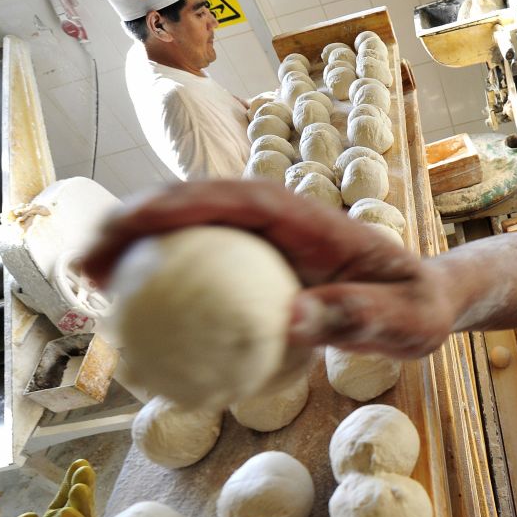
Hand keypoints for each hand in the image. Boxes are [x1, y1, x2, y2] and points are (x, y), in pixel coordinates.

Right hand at [82, 180, 457, 357]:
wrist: (427, 302)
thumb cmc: (417, 307)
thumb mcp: (404, 318)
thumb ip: (358, 315)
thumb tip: (294, 319)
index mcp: (311, 221)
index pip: (237, 198)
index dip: (180, 204)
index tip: (132, 224)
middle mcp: (281, 222)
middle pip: (199, 207)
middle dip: (137, 220)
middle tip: (89, 262)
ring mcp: (268, 244)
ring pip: (193, 233)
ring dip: (141, 248)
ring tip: (95, 284)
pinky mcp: (262, 268)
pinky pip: (206, 268)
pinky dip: (168, 280)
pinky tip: (140, 313)